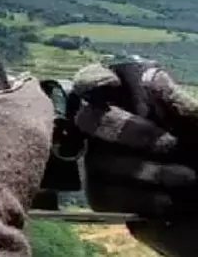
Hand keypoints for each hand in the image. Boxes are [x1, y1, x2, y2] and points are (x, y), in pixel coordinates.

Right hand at [71, 62, 197, 255]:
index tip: (108, 87)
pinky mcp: (102, 195)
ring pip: (97, 160)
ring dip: (147, 170)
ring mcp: (99, 162)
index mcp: (132, 100)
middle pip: (87, 118)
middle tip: (172, 144)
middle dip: (130, 131)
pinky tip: (169, 202)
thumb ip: (179, 105)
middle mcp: (108, 128)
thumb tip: (151, 75)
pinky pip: (102, 194)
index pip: (93, 80)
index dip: (94, 81)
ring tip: (188, 180)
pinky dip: (139, 198)